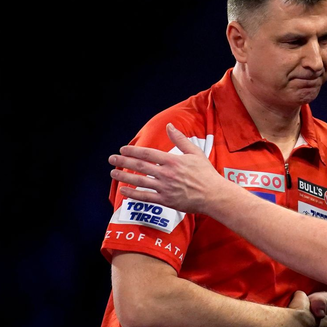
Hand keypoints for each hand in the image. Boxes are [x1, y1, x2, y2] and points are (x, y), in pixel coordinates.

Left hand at [108, 123, 225, 213]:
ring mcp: (165, 188)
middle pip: (139, 166)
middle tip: (112, 159)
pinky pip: (145, 197)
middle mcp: (166, 174)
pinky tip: (124, 191)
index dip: (133, 150)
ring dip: (124, 177)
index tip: (123, 149)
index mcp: (173, 161)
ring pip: (139, 181)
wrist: (214, 195)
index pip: (147, 153)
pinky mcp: (166, 201)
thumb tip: (170, 126)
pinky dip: (133, 194)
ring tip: (113, 173)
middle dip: (123, 161)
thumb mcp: (195, 153)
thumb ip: (180, 139)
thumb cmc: (206, 174)